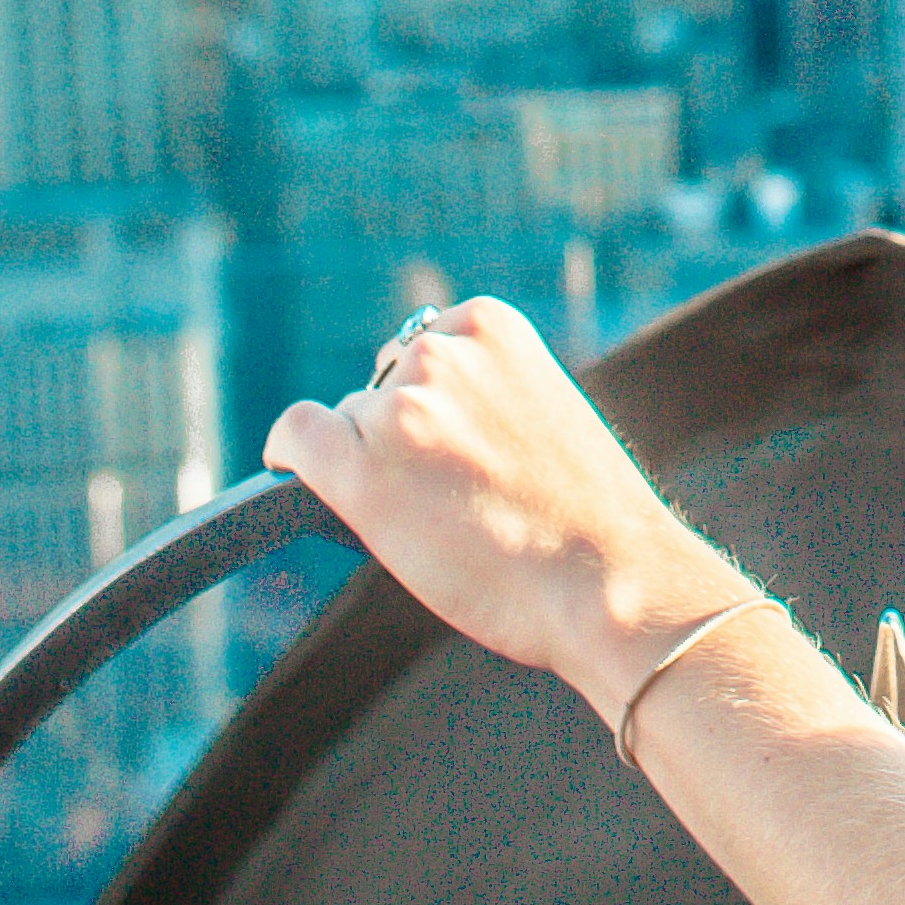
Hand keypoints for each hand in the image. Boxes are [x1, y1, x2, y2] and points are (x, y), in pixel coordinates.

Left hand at [260, 298, 747, 721]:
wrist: (612, 581)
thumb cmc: (587, 517)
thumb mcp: (541, 409)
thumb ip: (482, 388)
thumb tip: (414, 413)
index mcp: (488, 323)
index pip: (419, 351)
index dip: (431, 409)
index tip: (452, 450)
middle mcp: (437, 352)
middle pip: (380, 388)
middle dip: (401, 437)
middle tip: (451, 496)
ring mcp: (399, 410)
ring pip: (350, 427)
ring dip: (373, 464)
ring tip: (435, 519)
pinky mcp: (362, 472)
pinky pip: (295, 440)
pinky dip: (292, 458)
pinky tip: (302, 481)